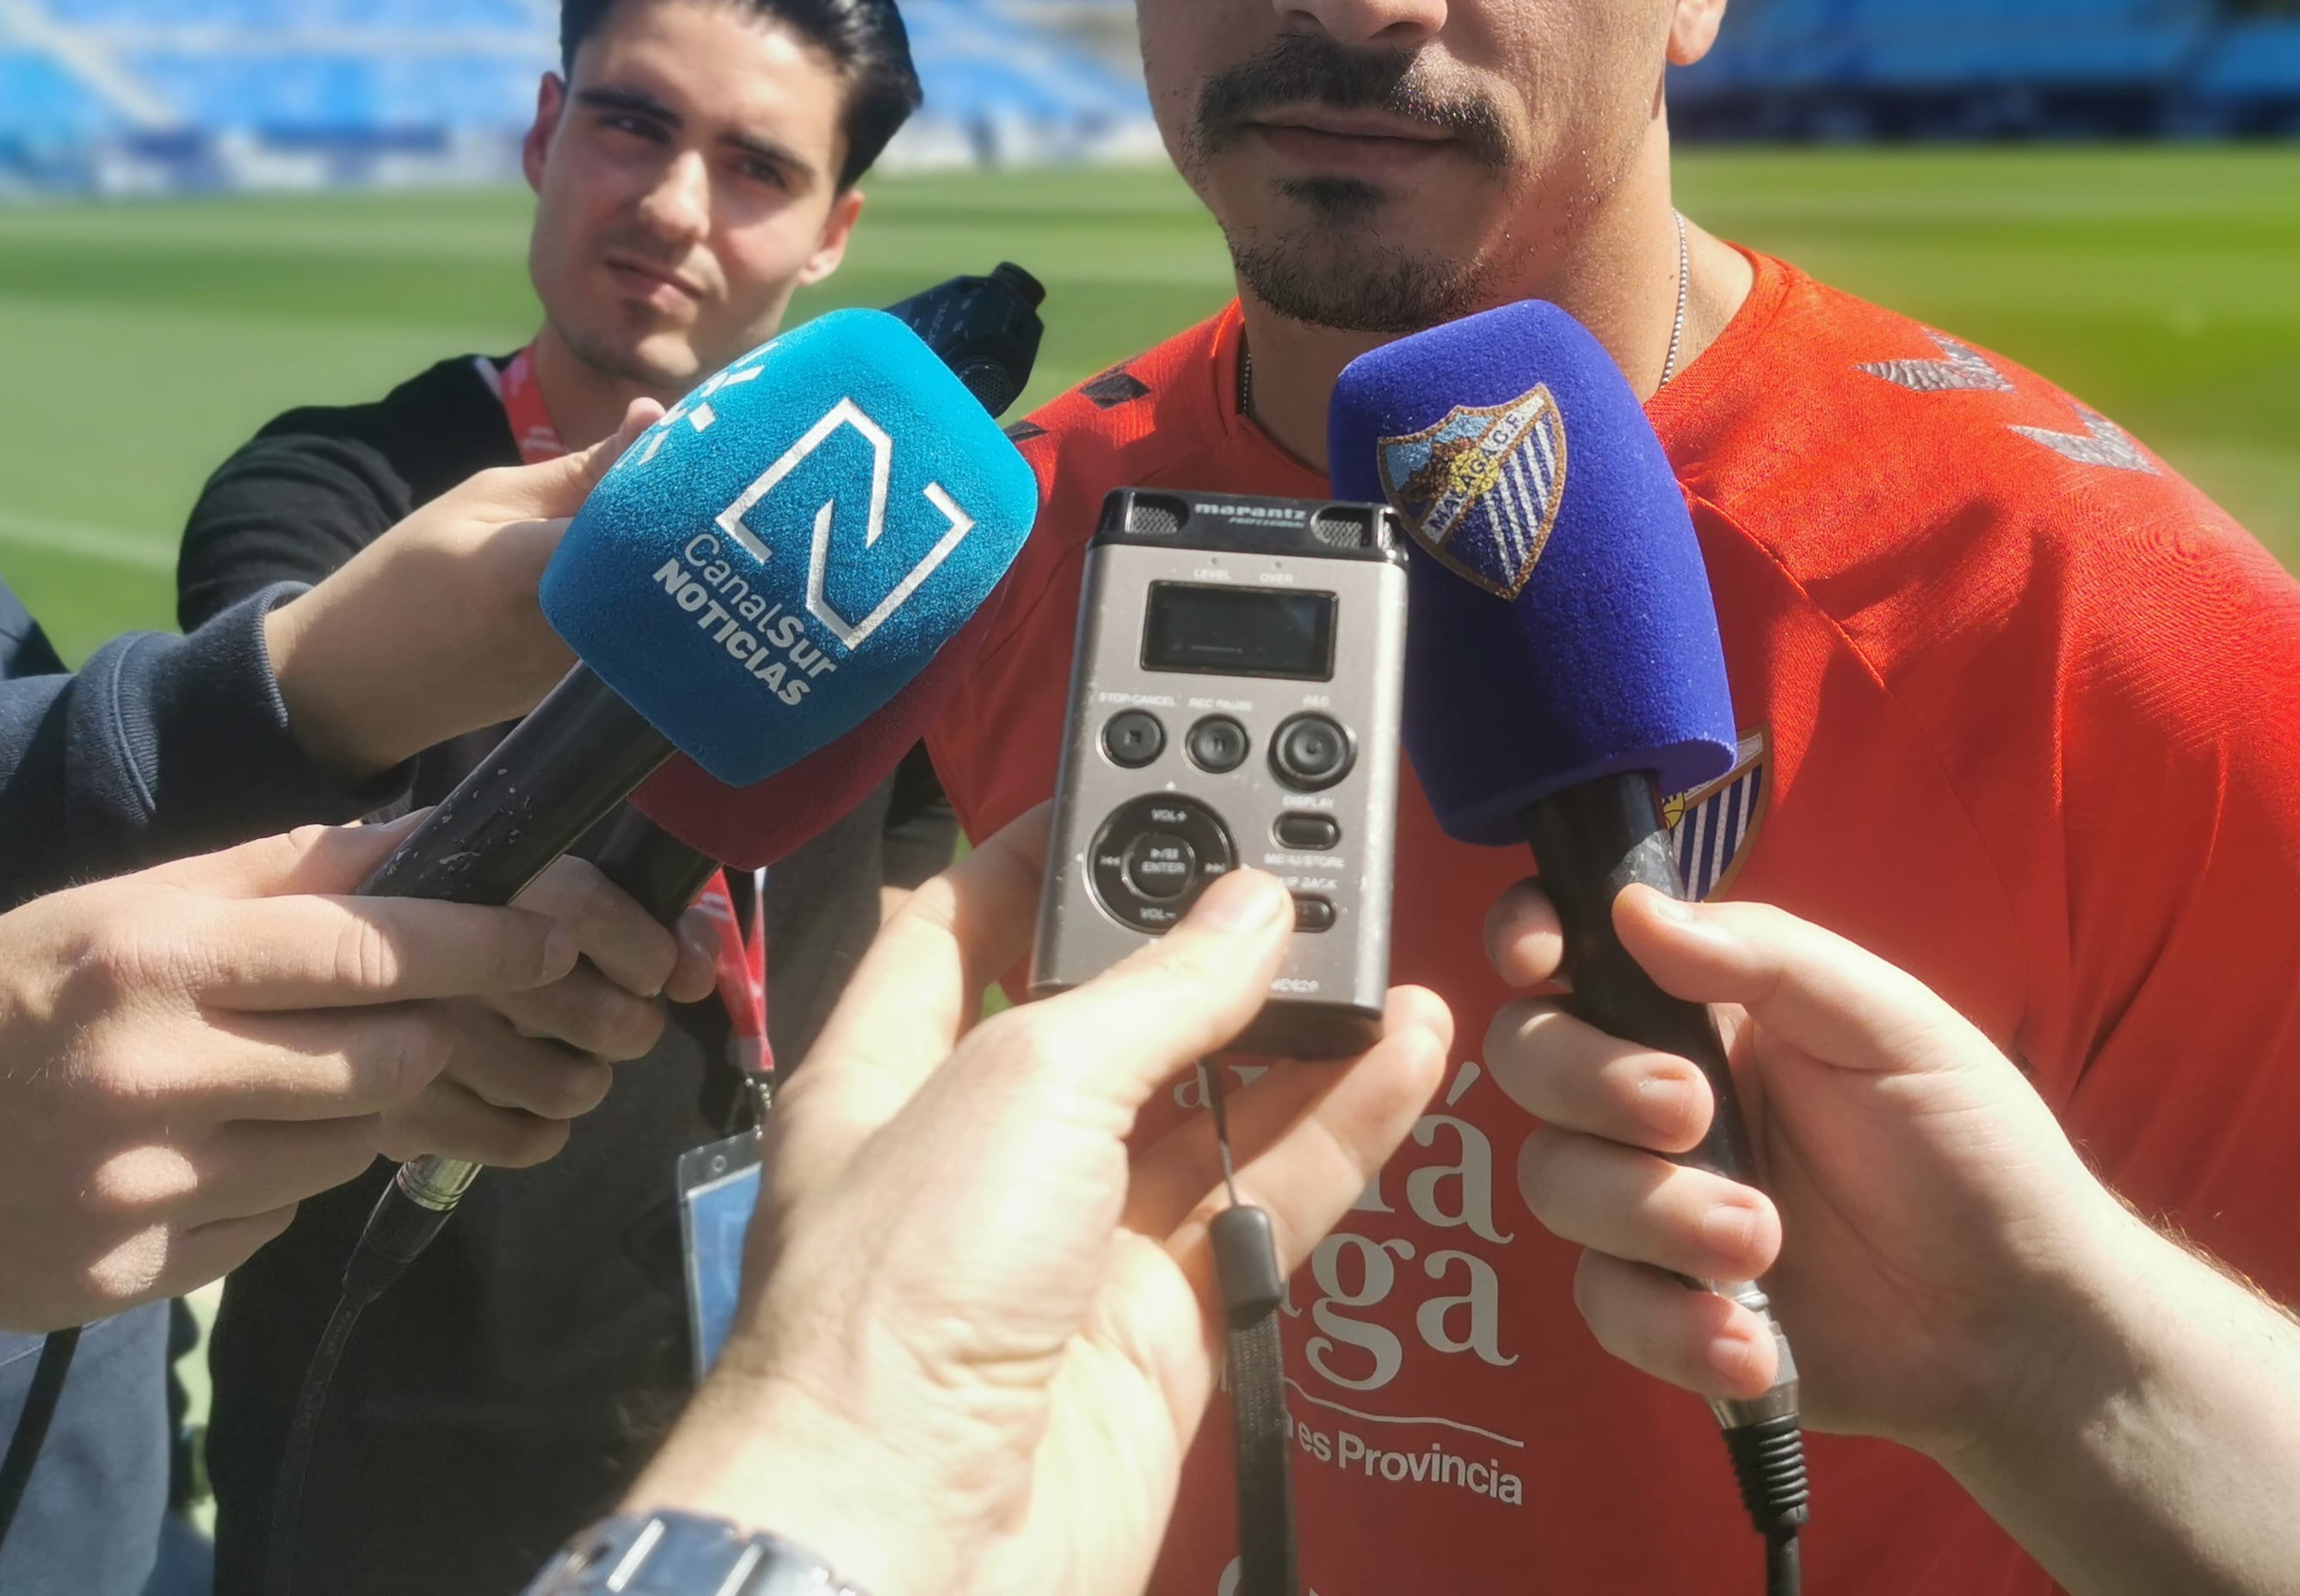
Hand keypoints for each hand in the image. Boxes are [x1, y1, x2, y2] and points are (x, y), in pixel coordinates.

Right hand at [0, 823, 577, 1328]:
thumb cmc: (13, 994)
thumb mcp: (133, 904)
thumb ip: (288, 872)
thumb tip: (438, 836)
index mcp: (158, 961)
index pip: (370, 949)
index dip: (483, 946)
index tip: (554, 939)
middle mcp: (155, 1077)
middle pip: (387, 1063)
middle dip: (427, 1037)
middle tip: (417, 1021)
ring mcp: (141, 1192)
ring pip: (343, 1152)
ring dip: (345, 1114)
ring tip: (272, 1084)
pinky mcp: (129, 1277)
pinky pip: (269, 1227)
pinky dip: (267, 1187)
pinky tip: (201, 1156)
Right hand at [261, 398, 663, 775]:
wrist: (362, 686)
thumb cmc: (410, 576)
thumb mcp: (482, 500)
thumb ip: (575, 470)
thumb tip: (651, 418)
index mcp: (534, 572)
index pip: (640, 517)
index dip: (680, 476)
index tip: (702, 440)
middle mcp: (577, 630)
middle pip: (665, 559)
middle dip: (688, 511)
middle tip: (708, 465)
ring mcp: (592, 669)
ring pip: (663, 593)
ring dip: (674, 548)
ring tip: (686, 502)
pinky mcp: (598, 690)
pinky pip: (644, 622)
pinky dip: (652, 586)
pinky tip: (654, 555)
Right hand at [378, 853, 726, 1166]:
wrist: (319, 962)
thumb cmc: (449, 911)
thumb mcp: (525, 880)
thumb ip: (622, 908)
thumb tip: (696, 973)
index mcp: (473, 886)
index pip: (585, 912)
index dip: (647, 948)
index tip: (662, 971)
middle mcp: (441, 965)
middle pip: (598, 1017)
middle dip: (631, 1025)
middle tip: (621, 1020)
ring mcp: (417, 1046)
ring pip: (569, 1088)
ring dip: (589, 1078)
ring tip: (570, 1058)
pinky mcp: (401, 1117)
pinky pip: (518, 1141)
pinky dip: (542, 1131)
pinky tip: (530, 1106)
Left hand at [633, 811, 1453, 1595]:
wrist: (917, 1548)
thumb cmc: (893, 1312)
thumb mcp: (1027, 1084)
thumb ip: (1157, 987)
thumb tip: (1252, 907)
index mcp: (893, 1070)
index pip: (968, 922)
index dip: (1050, 849)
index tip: (1144, 780)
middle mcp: (982, 1150)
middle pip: (1113, 1012)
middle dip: (1204, 940)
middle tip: (1299, 861)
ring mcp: (1076, 1242)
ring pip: (1212, 1106)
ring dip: (1302, 1028)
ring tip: (1383, 943)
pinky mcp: (1166, 1326)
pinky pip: (1271, 1202)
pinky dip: (1345, 1127)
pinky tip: (1406, 1052)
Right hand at [1483, 880, 2127, 1454]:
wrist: (2020, 1318)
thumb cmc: (1971, 1146)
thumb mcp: (1890, 1023)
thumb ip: (1765, 956)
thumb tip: (1631, 910)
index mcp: (1709, 1009)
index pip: (1579, 951)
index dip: (1531, 938)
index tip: (1538, 961)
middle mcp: (1660, 1096)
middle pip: (1533, 1061)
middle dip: (1591, 1082)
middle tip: (1695, 1115)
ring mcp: (1654, 1205)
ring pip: (1558, 1184)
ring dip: (1652, 1214)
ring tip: (1763, 1242)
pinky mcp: (1666, 1308)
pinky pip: (1605, 1306)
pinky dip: (1671, 1325)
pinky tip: (1752, 1340)